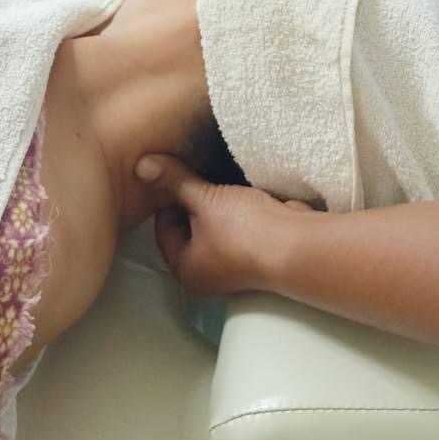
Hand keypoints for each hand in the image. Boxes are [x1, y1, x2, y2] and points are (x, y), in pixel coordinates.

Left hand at [134, 154, 313, 295]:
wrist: (295, 244)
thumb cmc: (244, 230)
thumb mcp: (206, 200)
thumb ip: (176, 181)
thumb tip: (143, 166)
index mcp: (186, 268)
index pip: (163, 229)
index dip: (167, 198)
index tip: (175, 173)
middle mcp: (208, 272)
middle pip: (190, 228)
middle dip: (194, 199)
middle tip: (197, 170)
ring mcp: (234, 264)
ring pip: (217, 225)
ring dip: (219, 203)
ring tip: (220, 176)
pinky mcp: (257, 251)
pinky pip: (240, 226)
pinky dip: (240, 208)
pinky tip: (243, 188)